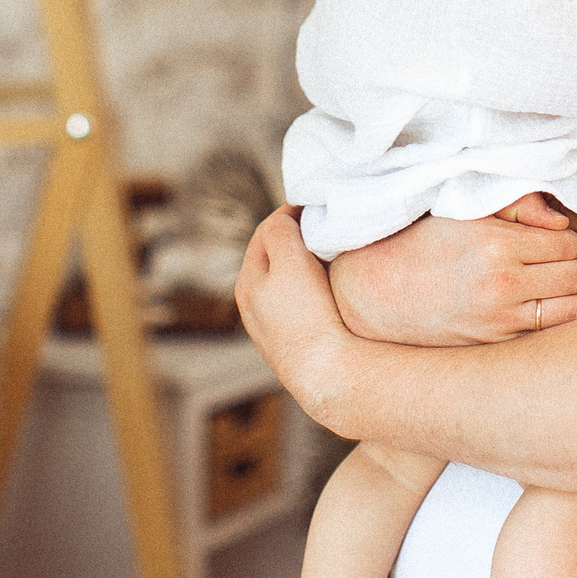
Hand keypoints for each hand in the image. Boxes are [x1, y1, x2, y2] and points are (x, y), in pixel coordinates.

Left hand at [235, 207, 357, 427]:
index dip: (290, 212)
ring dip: (304, 262)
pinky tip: (330, 288)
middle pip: (273, 256)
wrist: (327, 373)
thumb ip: (279, 230)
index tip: (316, 204)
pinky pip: (299, 302)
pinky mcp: (293, 342)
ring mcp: (272, 326)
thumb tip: (282, 220)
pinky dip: (311, 286)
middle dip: (295, 237)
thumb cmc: (308, 314)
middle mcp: (252, 305)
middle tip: (324, 225)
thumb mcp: (289, 259)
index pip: (265, 231)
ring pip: (286, 280)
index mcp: (246, 281)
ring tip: (329, 253)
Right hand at [328, 194, 576, 344]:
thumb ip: (513, 205)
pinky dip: (573, 328)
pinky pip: (550, 339)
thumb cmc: (416, 245)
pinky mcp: (496, 347)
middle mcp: (503, 284)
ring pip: (575, 312)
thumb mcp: (459, 210)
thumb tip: (560, 220)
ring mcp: (500, 321)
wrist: (372, 297)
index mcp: (496, 243)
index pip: (569, 241)